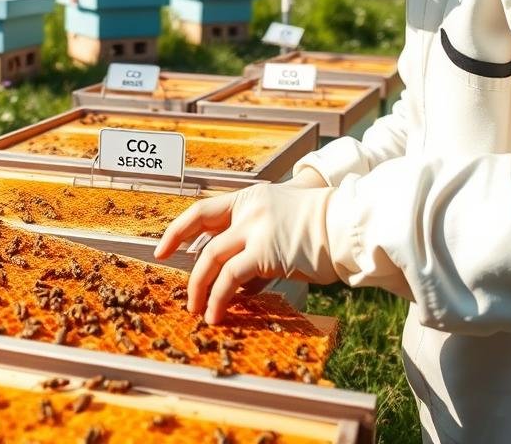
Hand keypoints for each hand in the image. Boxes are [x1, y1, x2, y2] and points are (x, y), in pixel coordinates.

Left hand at [154, 181, 338, 323]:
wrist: (348, 223)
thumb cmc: (322, 229)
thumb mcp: (281, 223)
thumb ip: (255, 242)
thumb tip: (238, 279)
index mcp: (250, 198)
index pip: (202, 210)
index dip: (178, 229)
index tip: (162, 248)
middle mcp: (248, 209)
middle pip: (202, 235)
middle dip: (188, 268)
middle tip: (183, 295)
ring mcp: (255, 228)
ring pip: (211, 258)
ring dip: (201, 288)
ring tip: (199, 312)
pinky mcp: (265, 251)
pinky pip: (230, 277)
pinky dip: (219, 297)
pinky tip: (217, 313)